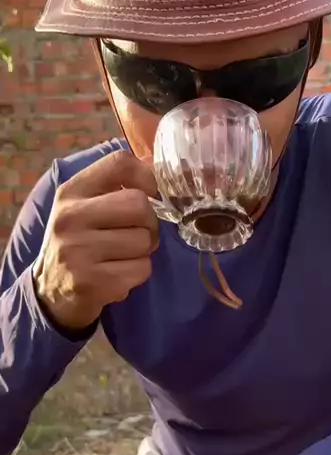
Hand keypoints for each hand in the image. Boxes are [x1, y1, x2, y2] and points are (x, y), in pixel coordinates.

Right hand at [33, 150, 158, 330]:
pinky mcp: (92, 282)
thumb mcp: (83, 207)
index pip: (120, 163)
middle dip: (149, 223)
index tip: (150, 194)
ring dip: (144, 252)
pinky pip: (141, 270)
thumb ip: (114, 186)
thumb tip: (156, 167)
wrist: (49, 291)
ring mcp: (78, 251)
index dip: (147, 177)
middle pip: (139, 205)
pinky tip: (117, 275)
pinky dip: (137, 274)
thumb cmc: (77, 242)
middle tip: (139, 234)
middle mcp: (70, 217)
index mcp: (71, 192)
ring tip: (123, 257)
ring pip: (144, 241)